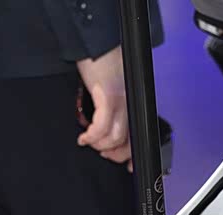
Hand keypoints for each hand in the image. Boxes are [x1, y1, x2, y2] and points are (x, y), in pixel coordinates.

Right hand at [75, 47, 131, 165]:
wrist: (96, 40)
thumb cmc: (103, 58)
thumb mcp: (113, 84)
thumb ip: (113, 104)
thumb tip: (105, 123)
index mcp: (132, 100)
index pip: (138, 133)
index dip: (132, 153)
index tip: (126, 165)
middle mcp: (130, 102)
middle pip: (128, 140)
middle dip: (113, 153)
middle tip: (100, 152)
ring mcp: (120, 100)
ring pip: (115, 137)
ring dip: (100, 145)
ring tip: (89, 142)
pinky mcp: (107, 96)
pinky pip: (102, 126)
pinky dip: (92, 136)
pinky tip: (84, 137)